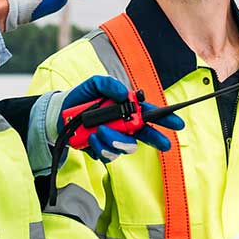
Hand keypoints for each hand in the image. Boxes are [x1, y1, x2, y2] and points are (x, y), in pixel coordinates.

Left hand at [60, 75, 184, 161]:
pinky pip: (109, 154)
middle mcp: (124, 126)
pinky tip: (91, 138)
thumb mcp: (94, 84)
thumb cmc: (81, 98)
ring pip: (127, 147)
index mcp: (127, 109)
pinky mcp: (103, 150)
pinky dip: (100, 146)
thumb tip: (123, 94)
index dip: (166, 119)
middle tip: (164, 143)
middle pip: (146, 135)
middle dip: (155, 139)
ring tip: (100, 130)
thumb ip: (110, 84)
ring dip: (115, 140)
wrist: (60, 115)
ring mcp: (115, 140)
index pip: (151, 114)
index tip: (178, 124)